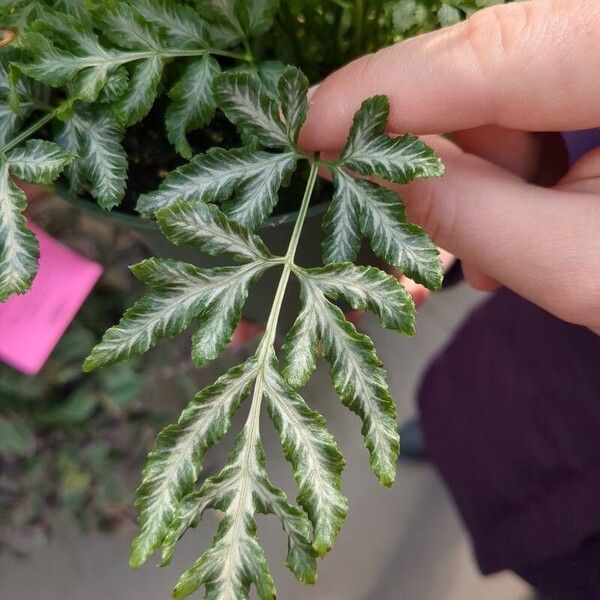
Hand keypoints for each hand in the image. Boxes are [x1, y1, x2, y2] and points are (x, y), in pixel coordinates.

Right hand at [301, 0, 599, 331]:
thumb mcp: (580, 269)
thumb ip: (467, 218)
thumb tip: (375, 176)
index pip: (479, 55)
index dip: (376, 94)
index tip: (303, 126)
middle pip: (488, 70)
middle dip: (432, 154)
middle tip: (394, 226)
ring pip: (509, 93)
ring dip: (479, 174)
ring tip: (488, 252)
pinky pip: (542, 106)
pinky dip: (516, 167)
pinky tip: (524, 220)